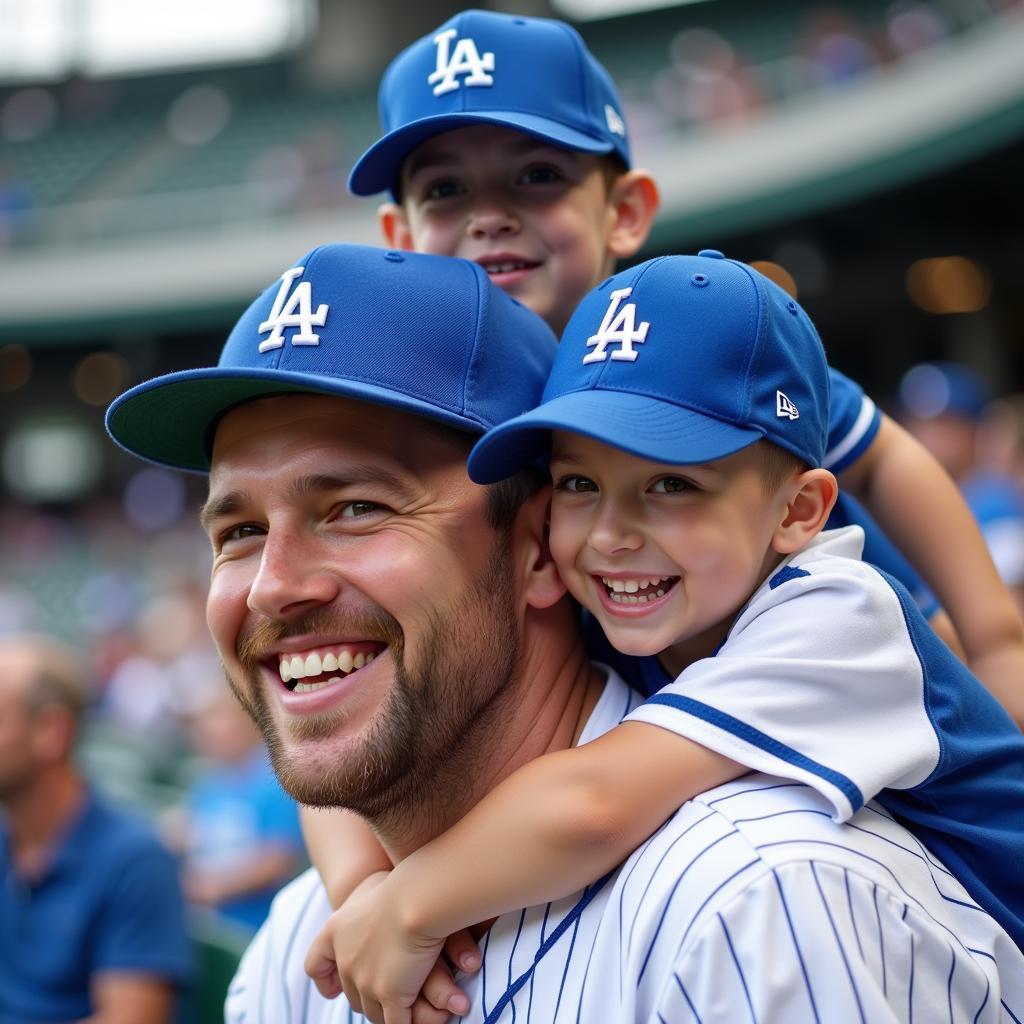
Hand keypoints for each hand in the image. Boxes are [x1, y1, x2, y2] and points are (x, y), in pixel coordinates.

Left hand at [304, 871, 473, 1023]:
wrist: (416, 899)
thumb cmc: (403, 887)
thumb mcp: (373, 890)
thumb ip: (368, 911)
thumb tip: (377, 918)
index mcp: (335, 931)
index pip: (315, 965)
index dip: (324, 980)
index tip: (332, 988)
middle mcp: (346, 960)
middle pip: (351, 992)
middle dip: (368, 995)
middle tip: (389, 991)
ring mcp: (365, 981)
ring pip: (373, 1010)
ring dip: (388, 1011)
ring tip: (407, 1007)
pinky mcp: (390, 995)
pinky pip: (395, 1022)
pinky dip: (407, 1022)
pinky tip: (420, 1018)